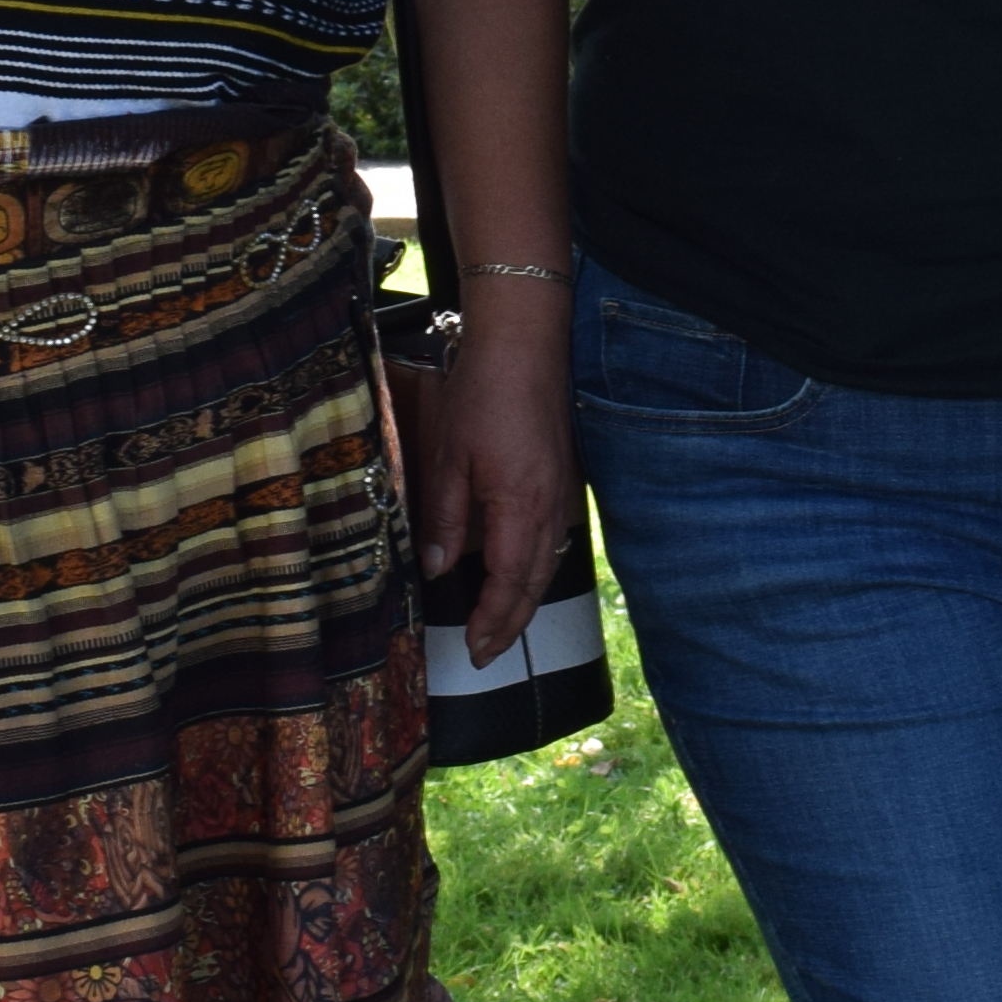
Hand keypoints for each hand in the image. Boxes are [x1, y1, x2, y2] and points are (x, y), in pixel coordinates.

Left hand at [421, 292, 576, 655]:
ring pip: (548, 565)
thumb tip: (438, 568)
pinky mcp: (563, 481)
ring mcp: (562, 496)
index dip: (492, 622)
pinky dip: (535, 569)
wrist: (525, 346)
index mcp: (520, 508)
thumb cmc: (482, 396)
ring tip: (500, 626)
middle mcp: (550, 510)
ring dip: (525, 601)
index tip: (474, 649)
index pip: (509, 584)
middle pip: (535, 585)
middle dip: (511, 625)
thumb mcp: (448, 458)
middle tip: (487, 654)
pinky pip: (553, 540)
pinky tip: (517, 573)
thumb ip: (446, 519)